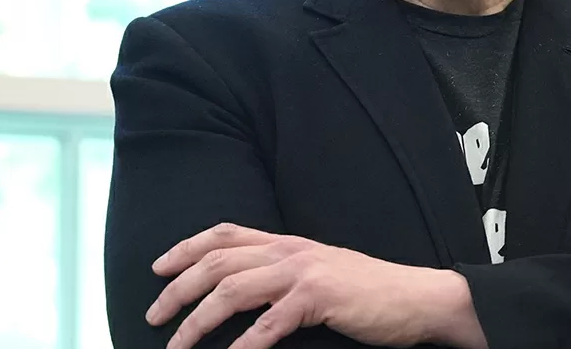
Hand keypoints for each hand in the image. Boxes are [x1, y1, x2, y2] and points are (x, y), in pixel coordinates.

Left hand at [146, 223, 487, 348]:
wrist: (417, 297)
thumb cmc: (369, 292)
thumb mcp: (321, 271)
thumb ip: (285, 273)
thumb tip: (246, 288)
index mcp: (289, 243)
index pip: (226, 234)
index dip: (186, 248)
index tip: (158, 268)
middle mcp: (291, 251)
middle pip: (218, 261)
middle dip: (178, 288)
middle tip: (153, 314)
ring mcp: (304, 273)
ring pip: (232, 290)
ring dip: (197, 320)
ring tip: (176, 344)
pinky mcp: (319, 299)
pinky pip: (268, 325)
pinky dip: (242, 345)